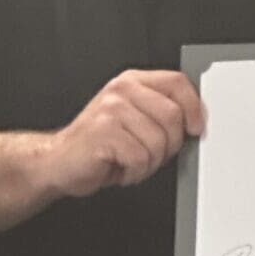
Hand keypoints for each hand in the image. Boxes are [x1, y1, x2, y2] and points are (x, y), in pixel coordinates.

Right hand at [44, 69, 204, 195]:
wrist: (58, 161)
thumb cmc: (98, 144)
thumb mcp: (132, 118)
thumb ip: (159, 112)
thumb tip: (195, 122)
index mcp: (131, 82)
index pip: (176, 82)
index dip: (194, 107)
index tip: (196, 128)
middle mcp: (121, 91)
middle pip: (173, 116)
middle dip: (170, 145)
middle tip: (152, 153)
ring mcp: (111, 110)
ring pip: (159, 142)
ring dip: (150, 163)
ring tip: (131, 160)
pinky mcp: (104, 133)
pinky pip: (141, 158)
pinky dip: (135, 172)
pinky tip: (121, 167)